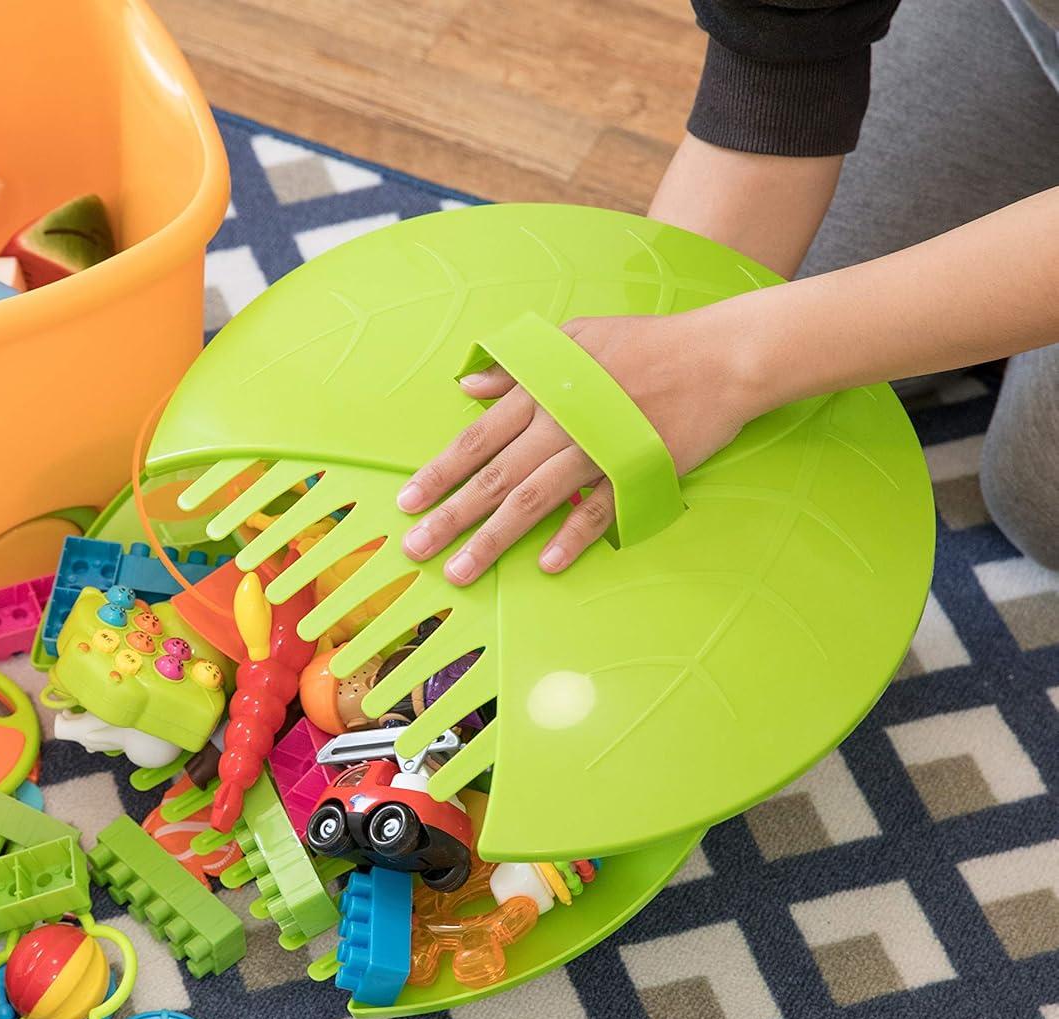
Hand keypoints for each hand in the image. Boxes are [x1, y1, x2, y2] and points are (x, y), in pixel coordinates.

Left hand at [397, 311, 764, 583]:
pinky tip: (543, 565)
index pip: (477, 439)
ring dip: (493, 539)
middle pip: (494, 477)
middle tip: (414, 549)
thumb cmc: (645, 343)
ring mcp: (599, 449)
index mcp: (542, 390)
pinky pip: (599, 511)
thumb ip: (518, 366)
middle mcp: (561, 422)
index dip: (438, 472)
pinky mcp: (636, 471)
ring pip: (534, 500)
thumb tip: (469, 386)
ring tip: (460, 571)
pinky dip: (572, 537)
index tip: (406, 502)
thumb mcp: (574, 338)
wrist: (719, 356)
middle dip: (449, 515)